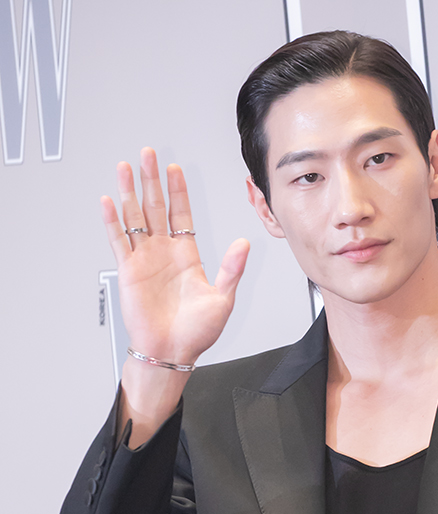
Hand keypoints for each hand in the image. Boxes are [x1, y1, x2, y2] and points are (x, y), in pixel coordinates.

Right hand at [101, 147, 249, 365]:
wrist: (172, 351)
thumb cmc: (197, 332)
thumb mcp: (223, 299)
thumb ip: (232, 269)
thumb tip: (244, 244)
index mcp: (187, 256)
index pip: (181, 214)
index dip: (178, 191)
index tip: (175, 170)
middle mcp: (164, 253)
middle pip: (155, 207)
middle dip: (152, 180)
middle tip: (148, 154)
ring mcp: (145, 259)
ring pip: (134, 217)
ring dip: (130, 192)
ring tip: (126, 168)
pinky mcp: (128, 271)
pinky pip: (118, 241)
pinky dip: (112, 221)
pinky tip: (109, 201)